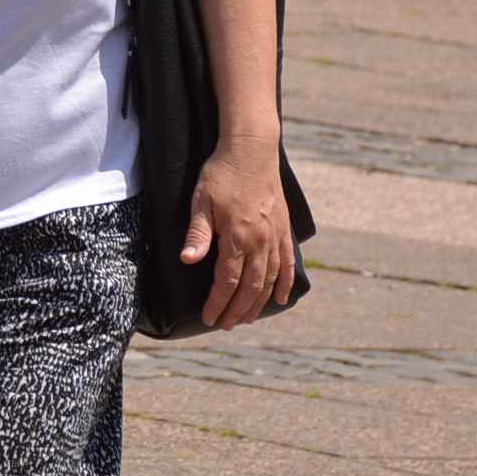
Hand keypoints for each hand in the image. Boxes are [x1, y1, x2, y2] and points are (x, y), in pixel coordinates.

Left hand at [180, 137, 297, 329]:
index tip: (209, 317)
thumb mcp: (201, 200)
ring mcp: (275, 236)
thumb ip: (198, 233)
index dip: (218, 302)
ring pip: (270, 279)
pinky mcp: (284, 229)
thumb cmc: (221, 174)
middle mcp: (260, 241)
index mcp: (238, 237)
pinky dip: (285, 283)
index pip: (227, 281)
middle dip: (237, 309)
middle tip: (225, 325)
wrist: (252, 151)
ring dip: (258, 302)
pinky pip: (288, 263)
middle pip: (250, 286)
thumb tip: (188, 260)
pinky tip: (281, 298)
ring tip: (246, 318)